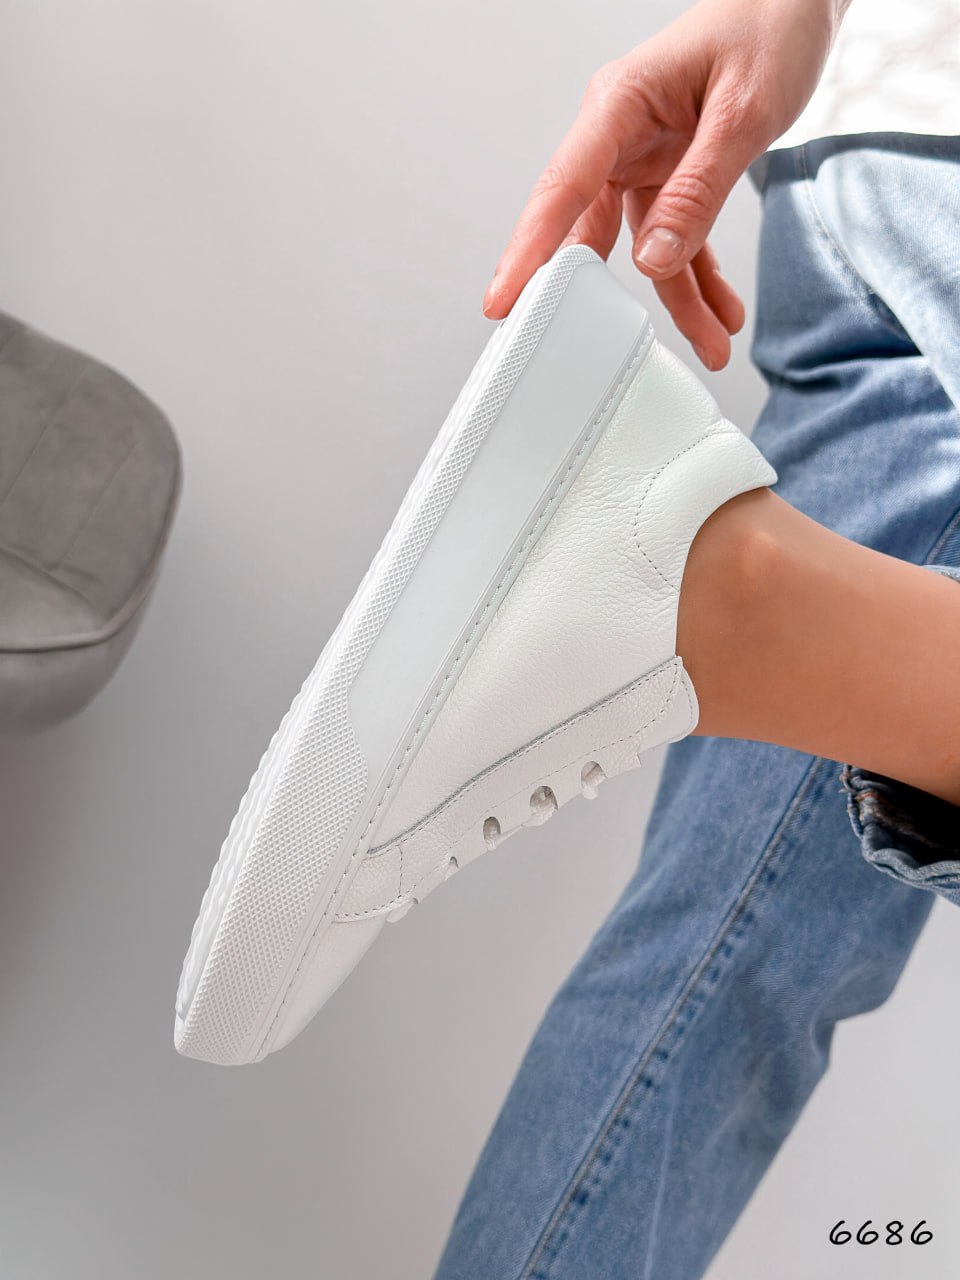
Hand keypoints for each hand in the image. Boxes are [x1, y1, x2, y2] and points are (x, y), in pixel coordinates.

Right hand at [482, 0, 846, 368]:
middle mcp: (618, 138)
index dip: (529, 250)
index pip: (562, 187)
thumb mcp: (742, 111)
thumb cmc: (768, 27)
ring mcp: (642, 162)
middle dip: (590, 297)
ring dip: (677, 300)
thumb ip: (698, 188)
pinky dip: (701, 278)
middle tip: (569, 351)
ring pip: (640, 249)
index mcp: (619, 105)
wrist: (798, 3)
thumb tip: (652, 260)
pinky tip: (722, 312)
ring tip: (711, 346)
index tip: (504, 301)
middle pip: (583, 230)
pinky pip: (676, 239)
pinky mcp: (670, 179)